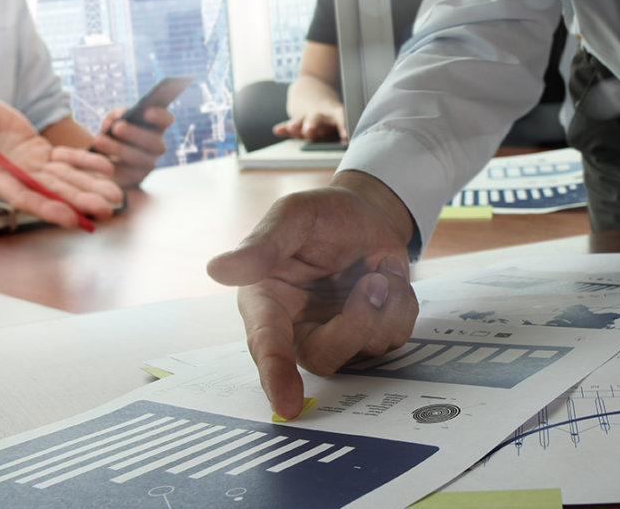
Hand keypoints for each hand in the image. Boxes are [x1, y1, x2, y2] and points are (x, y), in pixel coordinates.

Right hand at [0, 86, 122, 228]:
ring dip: (90, 189)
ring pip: (63, 181)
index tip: (69, 217)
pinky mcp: (40, 155)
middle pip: (49, 193)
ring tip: (116, 198)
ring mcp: (28, 167)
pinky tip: (107, 169)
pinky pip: (66, 161)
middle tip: (107, 210)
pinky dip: (86, 163)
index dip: (44, 206)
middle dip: (78, 202)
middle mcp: (12, 174)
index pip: (19, 194)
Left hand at [94, 107, 172, 186]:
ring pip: (141, 159)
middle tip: (117, 127)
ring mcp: (148, 164)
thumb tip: (119, 118)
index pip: (166, 120)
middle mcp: (157, 147)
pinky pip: (127, 174)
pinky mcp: (135, 179)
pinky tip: (98, 158)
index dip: (160, 115)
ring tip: (99, 141)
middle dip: (135, 134)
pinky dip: (112, 165)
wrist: (99, 160)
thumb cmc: (110, 135)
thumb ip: (115, 115)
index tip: (146, 112)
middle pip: (154, 142)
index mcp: (155, 128)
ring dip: (119, 149)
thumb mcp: (111, 121)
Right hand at [207, 171, 417, 418]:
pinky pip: (395, 335)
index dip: (275, 376)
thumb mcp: (292, 216)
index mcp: (267, 303)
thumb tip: (218, 269)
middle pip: (325, 356)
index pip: (267, 346)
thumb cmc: (321, 216)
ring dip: (385, 303)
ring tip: (376, 269)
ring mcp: (337, 336)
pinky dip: (401, 302)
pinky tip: (385, 277)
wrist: (366, 213)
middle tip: (374, 281)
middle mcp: (298, 329)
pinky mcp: (370, 336)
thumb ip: (262, 245)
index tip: (285, 405)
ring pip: (367, 347)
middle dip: (357, 324)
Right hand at [273, 108, 346, 142]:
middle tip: (309, 130)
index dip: (343, 124)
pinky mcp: (296, 122)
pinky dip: (284, 128)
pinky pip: (289, 126)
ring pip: (301, 120)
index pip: (340, 116)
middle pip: (316, 118)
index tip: (345, 136)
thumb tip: (351, 144)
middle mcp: (320, 114)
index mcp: (334, 113)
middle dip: (312, 124)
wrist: (311, 90)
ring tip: (292, 127)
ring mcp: (306, 117)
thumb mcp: (341, 118)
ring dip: (297, 125)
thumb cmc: (332, 115)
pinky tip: (277, 130)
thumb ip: (345, 131)